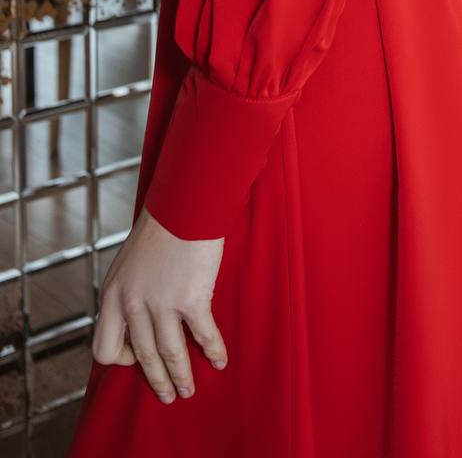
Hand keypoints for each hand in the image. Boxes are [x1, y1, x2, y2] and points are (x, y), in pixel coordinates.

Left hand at [92, 204, 226, 402]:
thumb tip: (140, 315)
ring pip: (169, 355)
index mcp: (113, 295)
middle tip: (169, 395)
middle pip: (141, 357)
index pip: (104, 347)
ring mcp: (160, 304)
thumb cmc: (162, 226)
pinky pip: (203, 336)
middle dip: (157, 381)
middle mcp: (132, 304)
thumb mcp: (129, 262)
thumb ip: (130, 290)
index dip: (121, 359)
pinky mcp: (190, 299)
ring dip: (181, 377)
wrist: (184, 204)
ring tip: (190, 390)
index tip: (138, 358)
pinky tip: (219, 360)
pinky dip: (212, 352)